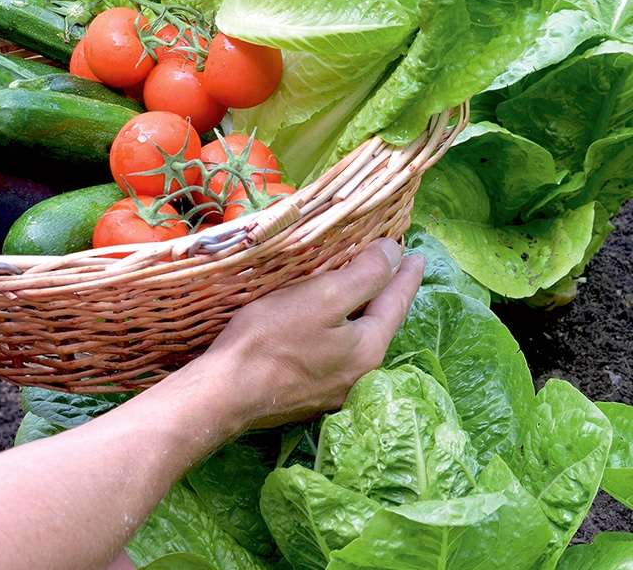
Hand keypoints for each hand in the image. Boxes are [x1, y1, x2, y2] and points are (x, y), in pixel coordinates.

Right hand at [196, 238, 424, 430]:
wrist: (226, 391)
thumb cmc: (272, 338)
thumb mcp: (322, 296)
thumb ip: (364, 275)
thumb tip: (394, 253)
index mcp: (368, 349)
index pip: (396, 303)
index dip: (406, 276)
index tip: (418, 256)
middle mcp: (359, 374)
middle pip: (380, 323)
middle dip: (387, 293)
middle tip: (393, 267)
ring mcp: (333, 388)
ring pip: (358, 339)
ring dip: (363, 311)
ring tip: (364, 290)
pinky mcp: (307, 392)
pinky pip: (336, 351)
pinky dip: (340, 329)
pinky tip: (328, 322)